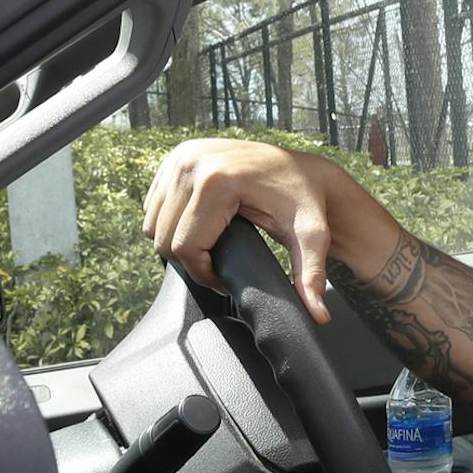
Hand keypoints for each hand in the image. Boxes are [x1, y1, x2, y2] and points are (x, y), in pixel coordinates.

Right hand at [143, 138, 345, 322]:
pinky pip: (155, 204)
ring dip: (179, 241)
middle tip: (221, 263)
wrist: (305, 166)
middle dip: (190, 260)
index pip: (184, 246)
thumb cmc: (307, 199)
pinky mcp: (176, 156)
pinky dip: (173, 221)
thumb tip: (319, 316)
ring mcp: (180, 156)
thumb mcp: (311, 236)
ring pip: (154, 223)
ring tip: (214, 244)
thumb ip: (311, 275)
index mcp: (216, 180)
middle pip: (163, 237)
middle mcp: (191, 163)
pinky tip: (205, 223)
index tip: (226, 278)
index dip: (203, 272)